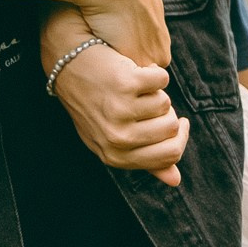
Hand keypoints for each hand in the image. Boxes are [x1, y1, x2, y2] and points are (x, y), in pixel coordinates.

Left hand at [39, 10, 187, 184]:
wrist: (68, 65)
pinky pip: (162, 80)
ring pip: (165, 103)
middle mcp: (117, 138)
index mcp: (115, 157)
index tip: (178, 123)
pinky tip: (136, 70)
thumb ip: (145, 160)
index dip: (179, 138)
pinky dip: (154, 72)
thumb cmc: (94, 105)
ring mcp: (120, 111)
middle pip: (171, 129)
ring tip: (134, 87)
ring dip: (155, 92)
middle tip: (146, 101)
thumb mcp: (113, 139)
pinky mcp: (125, 84)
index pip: (169, 155)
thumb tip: (176, 181)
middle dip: (166, 113)